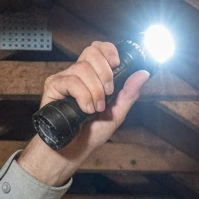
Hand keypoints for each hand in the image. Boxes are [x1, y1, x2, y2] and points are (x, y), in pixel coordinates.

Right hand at [19, 41, 149, 185]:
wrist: (73, 150)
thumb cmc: (91, 133)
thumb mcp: (116, 114)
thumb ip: (128, 94)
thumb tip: (144, 74)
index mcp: (93, 76)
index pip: (98, 49)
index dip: (108, 50)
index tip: (117, 63)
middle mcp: (78, 73)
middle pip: (91, 53)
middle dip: (105, 73)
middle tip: (108, 93)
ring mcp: (65, 78)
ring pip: (82, 68)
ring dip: (95, 90)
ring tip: (95, 109)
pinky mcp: (54, 86)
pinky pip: (71, 81)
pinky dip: (83, 95)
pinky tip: (85, 109)